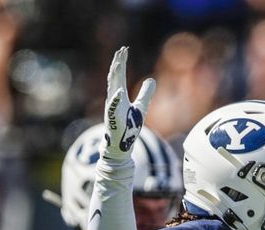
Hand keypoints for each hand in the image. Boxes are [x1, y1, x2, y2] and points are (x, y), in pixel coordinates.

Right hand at [103, 46, 155, 161]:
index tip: (123, 50)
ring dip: (115, 76)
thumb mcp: (141, 106)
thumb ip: (146, 93)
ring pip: (113, 89)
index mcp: (119, 95)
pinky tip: (119, 92)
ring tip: (118, 63)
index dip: (121, 62)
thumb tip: (152, 80)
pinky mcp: (113, 119)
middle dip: (118, 64)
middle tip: (120, 50)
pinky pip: (113, 108)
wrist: (122, 144)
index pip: (119, 75)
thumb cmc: (128, 126)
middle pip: (115, 78)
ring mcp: (112, 108)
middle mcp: (114, 99)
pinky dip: (115, 100)